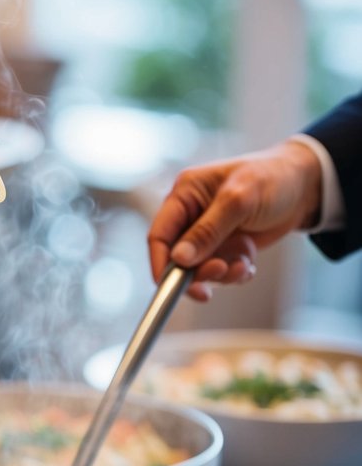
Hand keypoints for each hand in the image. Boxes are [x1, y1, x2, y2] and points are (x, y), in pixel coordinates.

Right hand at [148, 141, 322, 300]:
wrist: (306, 187)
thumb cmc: (271, 179)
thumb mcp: (238, 201)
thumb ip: (207, 230)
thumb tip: (179, 258)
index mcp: (185, 194)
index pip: (159, 234)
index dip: (161, 262)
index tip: (170, 286)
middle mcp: (191, 215)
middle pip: (177, 258)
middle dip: (198, 272)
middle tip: (220, 272)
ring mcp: (208, 233)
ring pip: (200, 269)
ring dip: (221, 274)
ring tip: (243, 264)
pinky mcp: (224, 247)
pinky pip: (220, 272)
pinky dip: (235, 273)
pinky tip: (249, 262)